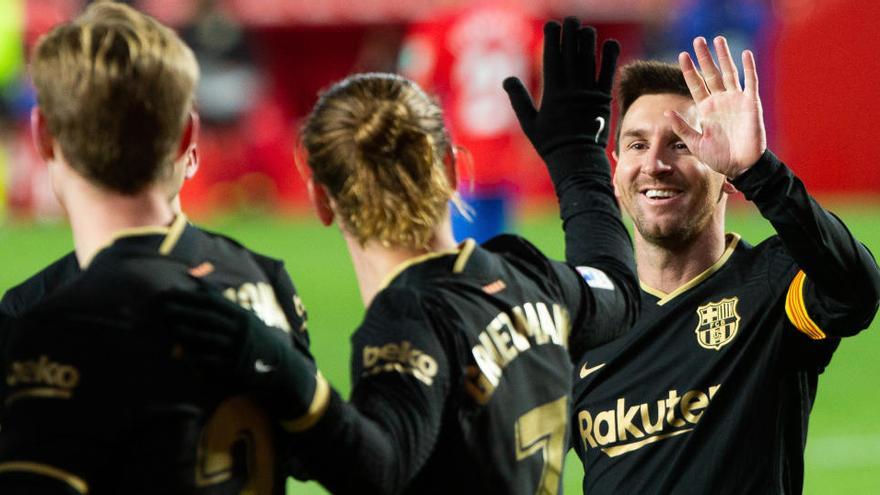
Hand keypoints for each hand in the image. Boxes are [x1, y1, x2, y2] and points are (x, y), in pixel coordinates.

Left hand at [153, 288, 319, 421]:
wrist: (279, 366)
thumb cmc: (254, 338)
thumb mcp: (244, 317)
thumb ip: (221, 303)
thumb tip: (198, 283)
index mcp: (241, 315)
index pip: (212, 302)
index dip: (190, 296)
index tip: (171, 293)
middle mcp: (240, 330)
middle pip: (209, 318)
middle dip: (186, 312)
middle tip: (164, 307)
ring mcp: (238, 348)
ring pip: (211, 338)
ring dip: (190, 333)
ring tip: (173, 328)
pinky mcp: (235, 367)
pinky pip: (214, 361)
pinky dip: (199, 358)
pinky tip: (184, 356)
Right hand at [504, 17, 619, 154]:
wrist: (577, 159)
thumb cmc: (550, 144)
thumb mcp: (529, 124)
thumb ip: (519, 100)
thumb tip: (507, 79)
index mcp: (552, 94)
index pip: (552, 59)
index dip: (553, 40)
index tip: (552, 25)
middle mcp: (571, 90)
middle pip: (571, 54)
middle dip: (571, 34)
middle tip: (571, 19)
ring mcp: (589, 94)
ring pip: (588, 60)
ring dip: (589, 42)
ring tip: (587, 29)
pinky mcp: (604, 99)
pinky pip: (607, 74)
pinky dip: (609, 58)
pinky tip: (610, 44)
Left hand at [666, 36, 766, 177]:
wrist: (741, 167)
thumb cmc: (718, 157)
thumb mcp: (695, 143)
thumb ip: (682, 127)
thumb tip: (666, 112)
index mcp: (705, 109)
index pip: (696, 84)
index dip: (689, 70)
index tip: (682, 56)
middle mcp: (720, 101)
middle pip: (711, 73)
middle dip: (704, 57)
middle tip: (697, 40)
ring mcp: (736, 100)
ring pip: (729, 73)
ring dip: (724, 56)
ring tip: (718, 39)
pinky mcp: (751, 104)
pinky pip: (750, 82)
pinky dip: (749, 68)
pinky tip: (745, 54)